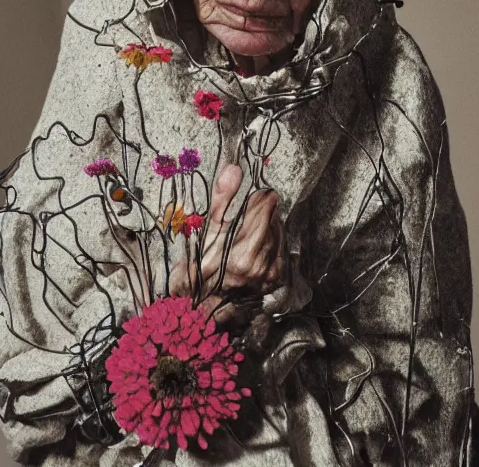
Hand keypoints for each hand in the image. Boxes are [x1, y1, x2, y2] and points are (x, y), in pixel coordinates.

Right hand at [170, 164, 284, 313]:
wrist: (200, 309)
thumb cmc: (198, 270)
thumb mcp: (205, 231)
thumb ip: (222, 199)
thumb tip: (234, 170)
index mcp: (245, 252)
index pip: (266, 207)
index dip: (258, 197)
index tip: (250, 196)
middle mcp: (264, 265)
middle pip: (274, 219)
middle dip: (262, 212)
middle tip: (245, 214)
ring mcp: (272, 274)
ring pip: (279, 233)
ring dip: (267, 226)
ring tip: (246, 232)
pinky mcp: (277, 280)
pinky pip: (281, 249)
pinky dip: (271, 241)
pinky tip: (255, 245)